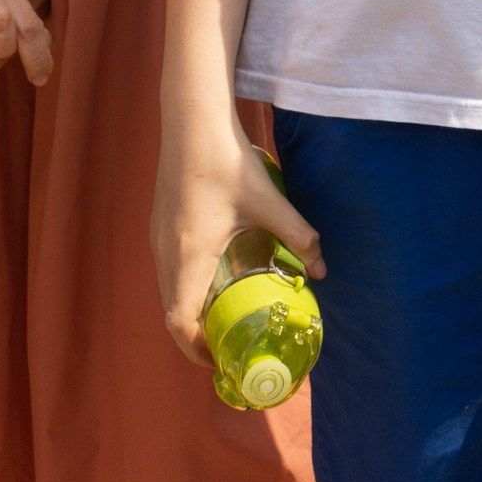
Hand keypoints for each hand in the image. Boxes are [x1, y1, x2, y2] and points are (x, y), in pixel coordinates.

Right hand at [153, 127, 324, 363]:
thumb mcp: (269, 200)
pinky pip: (168, 272)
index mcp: (188, 255)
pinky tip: (215, 281)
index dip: (196, 349)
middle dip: (198, 336)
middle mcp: (165, 252)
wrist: (192, 120)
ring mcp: (158, 239)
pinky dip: (186, 289)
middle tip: (230, 346)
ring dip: (191, 311)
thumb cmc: (226, 160)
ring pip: (168, 292)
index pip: (179, 321)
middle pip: (172, 312)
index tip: (222, 360)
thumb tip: (322, 268)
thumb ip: (299, 235)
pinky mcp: (160, 226)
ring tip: (225, 319)